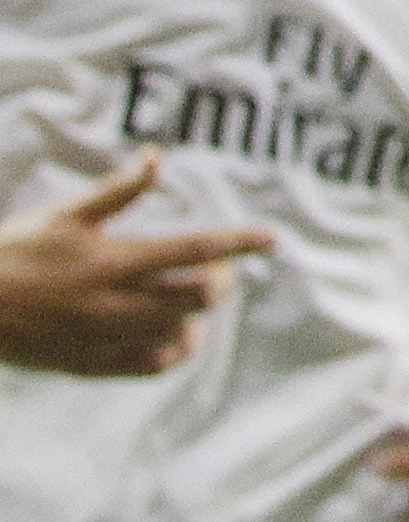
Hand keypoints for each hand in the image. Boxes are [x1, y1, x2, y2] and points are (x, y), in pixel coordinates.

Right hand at [0, 154, 274, 376]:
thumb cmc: (15, 252)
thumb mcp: (66, 214)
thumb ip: (118, 190)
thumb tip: (157, 155)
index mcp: (112, 260)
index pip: (194, 248)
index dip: (238, 243)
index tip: (271, 239)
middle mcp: (114, 303)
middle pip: (197, 294)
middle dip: (220, 278)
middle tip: (218, 266)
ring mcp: (102, 338)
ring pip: (178, 331)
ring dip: (198, 313)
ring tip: (196, 295)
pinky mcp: (88, 365)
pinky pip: (148, 366)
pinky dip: (173, 349)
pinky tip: (177, 332)